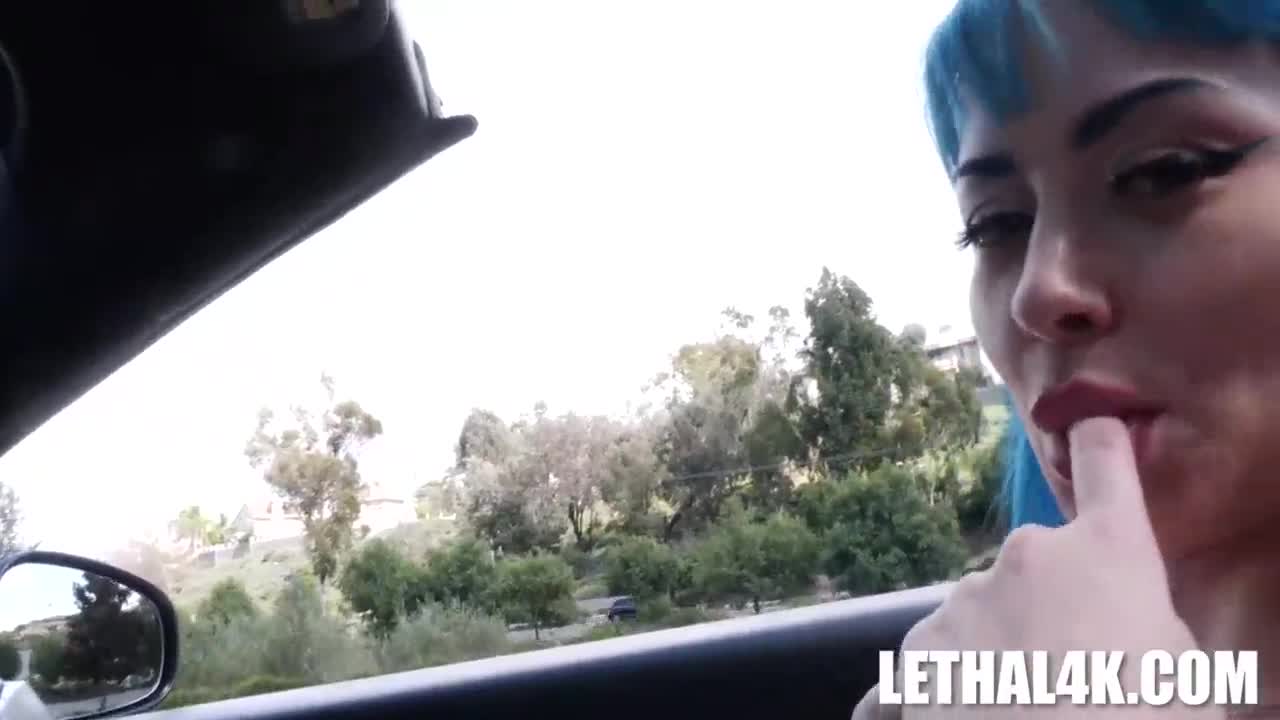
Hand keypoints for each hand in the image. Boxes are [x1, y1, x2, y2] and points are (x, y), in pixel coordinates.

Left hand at [852, 417, 1215, 717]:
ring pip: (990, 613)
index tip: (1092, 425)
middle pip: (1042, 568)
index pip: (1106, 466)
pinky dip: (957, 682)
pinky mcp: (920, 645)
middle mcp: (1029, 555)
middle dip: (1052, 607)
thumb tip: (1126, 620)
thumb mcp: (1186, 669)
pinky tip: (978, 714)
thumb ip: (1148, 618)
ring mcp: (967, 597)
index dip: (1100, 444)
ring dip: (1004, 646)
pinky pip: (945, 656)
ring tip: (1026, 703)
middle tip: (1075, 669)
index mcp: (1108, 551)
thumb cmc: (1138, 719)